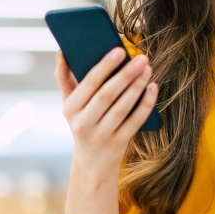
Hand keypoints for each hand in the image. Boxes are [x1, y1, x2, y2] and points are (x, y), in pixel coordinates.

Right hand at [55, 49, 158, 175]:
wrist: (92, 163)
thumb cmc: (83, 123)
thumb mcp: (70, 105)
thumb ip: (64, 78)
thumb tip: (62, 52)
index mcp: (70, 109)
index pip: (89, 84)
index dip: (105, 66)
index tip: (120, 51)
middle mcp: (83, 123)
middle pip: (107, 95)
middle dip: (125, 75)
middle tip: (141, 58)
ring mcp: (102, 135)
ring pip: (122, 108)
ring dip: (137, 87)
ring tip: (147, 69)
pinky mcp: (118, 143)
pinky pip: (135, 121)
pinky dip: (145, 104)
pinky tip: (153, 88)